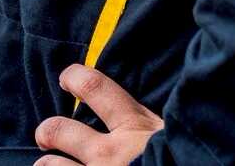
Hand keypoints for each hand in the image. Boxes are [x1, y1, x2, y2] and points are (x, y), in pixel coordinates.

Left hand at [33, 64, 163, 165]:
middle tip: (47, 134)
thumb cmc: (187, 155)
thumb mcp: (175, 133)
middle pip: (61, 129)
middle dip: (49, 130)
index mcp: (133, 126)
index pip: (95, 88)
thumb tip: (158, 106)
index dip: (76, 78)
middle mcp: (109, 152)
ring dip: (47, 163)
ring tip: (47, 163)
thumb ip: (156, 123)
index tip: (68, 77)